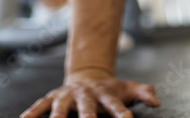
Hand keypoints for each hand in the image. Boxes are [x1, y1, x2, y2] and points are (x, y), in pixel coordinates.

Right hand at [20, 69, 159, 117]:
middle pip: (87, 108)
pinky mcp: (53, 97)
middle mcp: (85, 95)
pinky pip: (40, 105)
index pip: (115, 106)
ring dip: (58, 117)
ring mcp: (68, 96)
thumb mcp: (128, 88)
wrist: (88, 76)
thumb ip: (143, 92)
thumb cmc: (110, 90)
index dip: (121, 114)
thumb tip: (157, 101)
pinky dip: (32, 113)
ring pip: (61, 108)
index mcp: (105, 95)